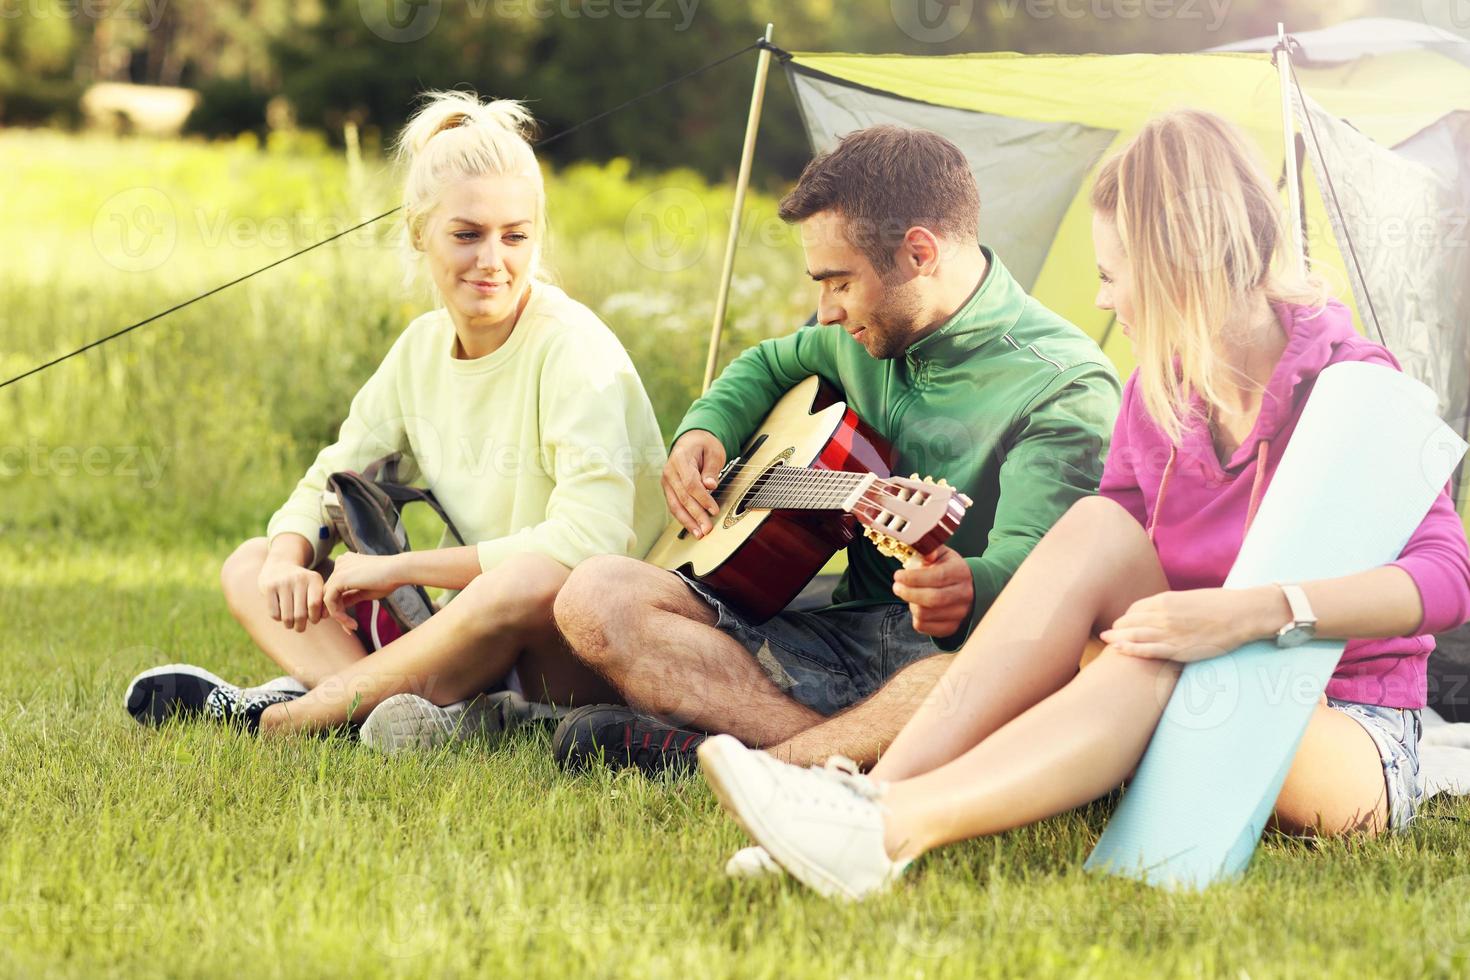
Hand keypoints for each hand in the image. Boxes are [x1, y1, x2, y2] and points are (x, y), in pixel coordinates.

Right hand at [258, 557, 326, 632]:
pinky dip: (278, 619)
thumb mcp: (315, 587)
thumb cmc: (302, 584)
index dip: (315, 618)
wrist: (279, 566)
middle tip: (300, 627)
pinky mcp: (269, 587)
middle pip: (301, 614)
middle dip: (301, 626)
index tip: (313, 620)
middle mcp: (299, 579)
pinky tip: (280, 613)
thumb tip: (325, 616)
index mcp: (314, 579)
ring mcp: (283, 582)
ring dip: (289, 625)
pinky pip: (274, 614)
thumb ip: (322, 602)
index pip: (315, 605)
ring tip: (291, 623)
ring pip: (287, 617)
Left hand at [322, 552, 407, 632]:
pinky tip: (351, 623)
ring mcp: (338, 570)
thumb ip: (350, 597)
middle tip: (349, 628)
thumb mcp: (365, 591)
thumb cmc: (388, 580)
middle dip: (337, 613)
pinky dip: (338, 614)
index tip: (351, 623)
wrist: (399, 571)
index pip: (336, 588)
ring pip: (327, 598)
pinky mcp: (338, 578)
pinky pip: (329, 600)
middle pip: (330, 593)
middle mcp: (340, 564)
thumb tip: (338, 608)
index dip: (340, 606)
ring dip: (338, 616)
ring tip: (352, 627)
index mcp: (347, 563)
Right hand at [662, 429, 726, 537]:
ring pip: (675, 505)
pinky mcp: (668, 489)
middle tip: (707, 529)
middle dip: (696, 515)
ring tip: (699, 534)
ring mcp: (667, 481)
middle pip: (682, 497)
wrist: (690, 441)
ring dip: (687, 522)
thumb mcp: (713, 451)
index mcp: (680, 459)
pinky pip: (674, 506)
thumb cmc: (704, 446)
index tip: (714, 510)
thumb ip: (711, 469)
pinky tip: (692, 528)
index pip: (690, 483)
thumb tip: (711, 486)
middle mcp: (669, 471)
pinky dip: (683, 518)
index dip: (702, 499)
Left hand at [892, 545, 973, 637]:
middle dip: (908, 593)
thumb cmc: (949, 568)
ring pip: (925, 614)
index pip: (937, 577)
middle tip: (896, 587)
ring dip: (911, 604)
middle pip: (932, 599)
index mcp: (960, 572)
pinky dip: (915, 617)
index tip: (898, 575)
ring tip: (909, 595)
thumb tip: (926, 555)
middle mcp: (964, 594)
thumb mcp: (942, 554)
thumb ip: (931, 550)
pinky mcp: (951, 627)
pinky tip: (917, 606)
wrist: (969, 587)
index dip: (913, 578)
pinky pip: (924, 627)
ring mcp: (959, 613)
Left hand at [1100, 587, 1289, 661]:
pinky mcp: (1178, 649)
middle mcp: (1163, 614)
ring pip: (1134, 636)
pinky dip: (1132, 650)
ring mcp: (1169, 632)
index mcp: (1166, 599)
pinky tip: (1120, 650)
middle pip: (1130, 622)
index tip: (1123, 623)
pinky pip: (1149, 650)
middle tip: (1107, 635)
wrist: (1242, 614)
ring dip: (1117, 639)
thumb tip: (1163, 611)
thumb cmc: (1221, 605)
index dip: (1126, 617)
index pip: (1135, 609)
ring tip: (1105, 642)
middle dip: (1117, 628)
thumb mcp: (1190, 598)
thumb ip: (1172, 605)